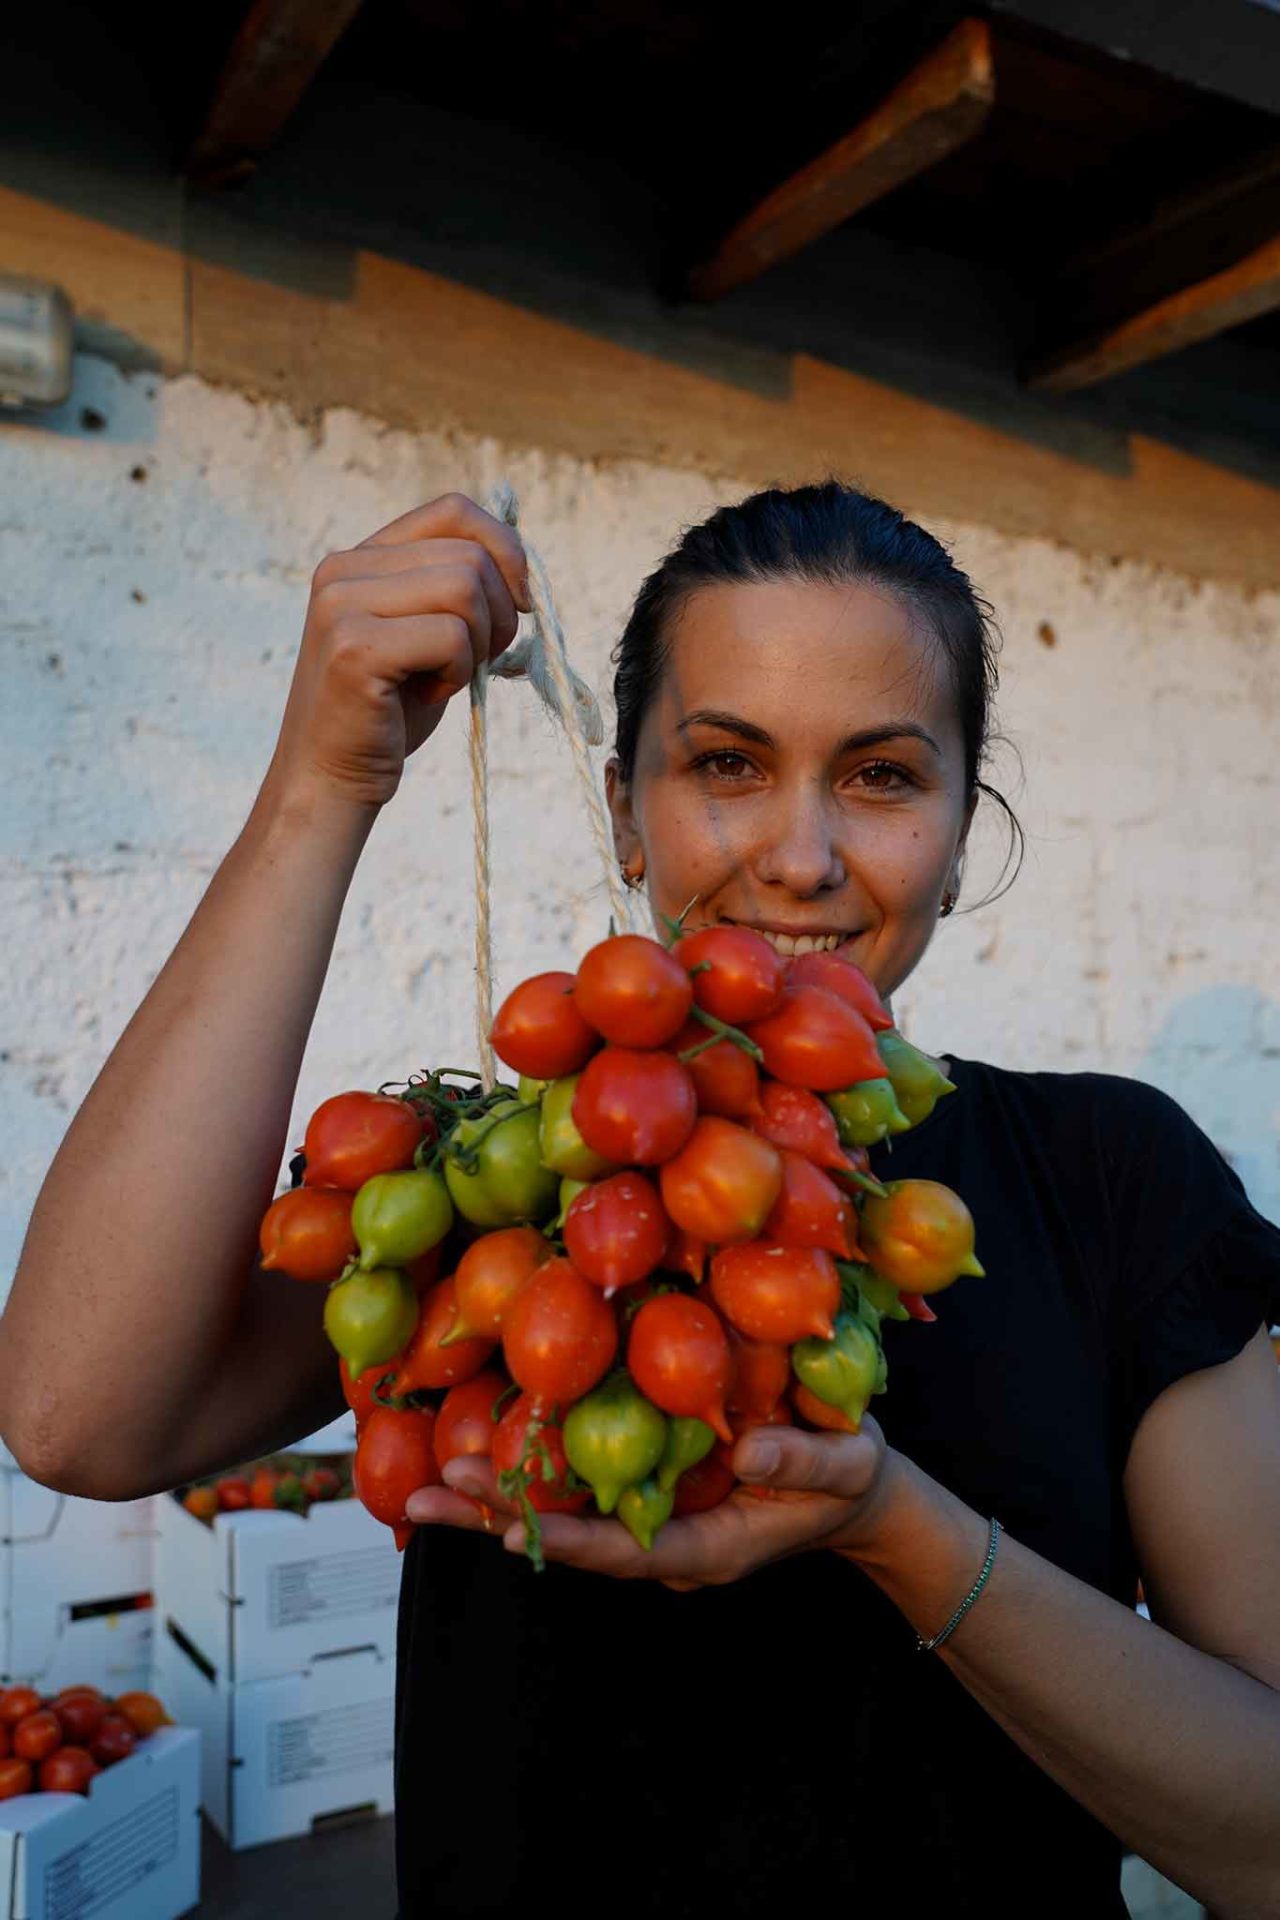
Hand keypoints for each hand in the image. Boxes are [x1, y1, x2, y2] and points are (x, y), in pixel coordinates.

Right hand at [264, 493, 530, 814]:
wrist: (332, 778)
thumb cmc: (389, 712)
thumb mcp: (425, 634)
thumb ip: (455, 589)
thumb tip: (520, 559)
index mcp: (360, 557)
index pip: (453, 510)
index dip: (506, 549)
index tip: (520, 601)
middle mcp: (343, 568)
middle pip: (470, 556)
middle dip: (500, 614)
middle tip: (476, 661)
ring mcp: (343, 605)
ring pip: (466, 589)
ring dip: (479, 643)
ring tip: (446, 676)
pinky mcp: (354, 647)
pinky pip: (452, 636)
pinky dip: (459, 672)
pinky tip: (429, 695)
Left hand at [406, 1416, 897, 1589]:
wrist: (853, 1486)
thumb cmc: (852, 1475)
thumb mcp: (848, 1463)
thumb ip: (804, 1464)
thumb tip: (749, 1456)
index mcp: (707, 1550)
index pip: (623, 1553)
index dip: (565, 1539)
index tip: (501, 1528)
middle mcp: (664, 1541)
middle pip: (572, 1538)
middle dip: (499, 1517)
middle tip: (425, 1495)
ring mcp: (651, 1516)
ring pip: (565, 1513)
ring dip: (498, 1496)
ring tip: (427, 1479)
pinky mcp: (646, 1481)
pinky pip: (580, 1484)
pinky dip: (532, 1467)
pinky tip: (481, 1443)